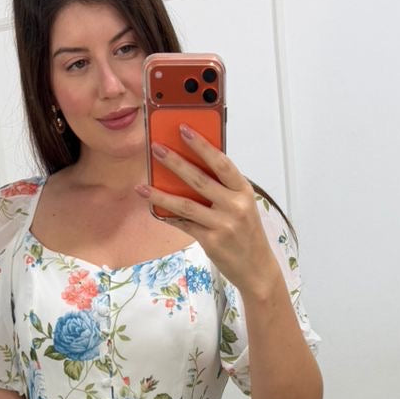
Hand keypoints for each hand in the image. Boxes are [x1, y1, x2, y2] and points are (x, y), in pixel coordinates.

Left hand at [136, 128, 281, 295]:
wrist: (256, 268)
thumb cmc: (247, 234)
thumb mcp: (242, 206)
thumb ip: (223, 189)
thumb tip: (190, 169)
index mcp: (244, 192)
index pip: (222, 162)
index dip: (202, 145)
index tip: (184, 130)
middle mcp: (235, 206)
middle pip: (199, 179)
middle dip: (175, 162)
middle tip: (156, 148)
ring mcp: (223, 225)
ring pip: (186, 204)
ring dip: (161, 193)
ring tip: (143, 185)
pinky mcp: (211, 241)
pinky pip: (184, 224)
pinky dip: (168, 216)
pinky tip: (153, 208)